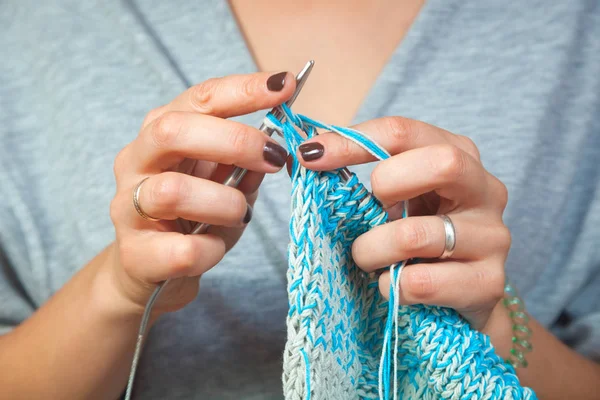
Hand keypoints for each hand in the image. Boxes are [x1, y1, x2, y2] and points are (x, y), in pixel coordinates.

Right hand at [107, 72, 292, 314]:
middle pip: (173, 131)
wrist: (151, 269)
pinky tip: (214, 246)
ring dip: (224, 203)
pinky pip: (181, 249)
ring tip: (240, 214)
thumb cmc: (195, 217)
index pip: (200, 99)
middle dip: (233, 141)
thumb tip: (276, 146)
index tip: (284, 86)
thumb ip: (248, 165)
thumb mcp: (227, 184)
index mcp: (163, 133)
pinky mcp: (134, 253)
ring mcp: (127, 206)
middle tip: (273, 158)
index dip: (243, 89)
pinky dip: (211, 249)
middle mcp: (137, 161)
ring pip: (173, 191)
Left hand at [296, 117, 509, 330]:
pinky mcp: (488, 283)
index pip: (404, 132)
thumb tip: (308, 155)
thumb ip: (366, 176)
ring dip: (372, 250)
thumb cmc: (419, 238)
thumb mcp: (397, 199)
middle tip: (366, 212)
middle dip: (387, 185)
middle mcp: (485, 189)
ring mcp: (492, 237)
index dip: (352, 141)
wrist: (459, 297)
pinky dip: (390, 285)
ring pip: (417, 235)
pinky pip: (419, 283)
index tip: (310, 155)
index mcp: (459, 155)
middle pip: (442, 163)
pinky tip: (392, 284)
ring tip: (367, 258)